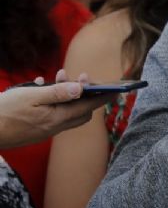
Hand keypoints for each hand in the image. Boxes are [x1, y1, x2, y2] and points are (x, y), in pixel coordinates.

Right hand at [0, 70, 116, 147]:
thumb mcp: (31, 97)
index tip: (117, 89)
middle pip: (81, 112)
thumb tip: (80, 89)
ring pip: (66, 112)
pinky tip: (42, 86)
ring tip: (58, 77)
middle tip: (80, 78)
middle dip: (85, 94)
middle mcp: (54, 127)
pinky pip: (52, 115)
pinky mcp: (36, 131)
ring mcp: (45, 131)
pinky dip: (53, 101)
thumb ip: (57, 93)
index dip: (103, 97)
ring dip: (67, 95)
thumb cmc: (4, 112)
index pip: (88, 108)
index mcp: (57, 119)